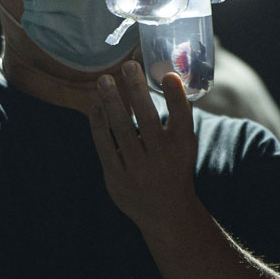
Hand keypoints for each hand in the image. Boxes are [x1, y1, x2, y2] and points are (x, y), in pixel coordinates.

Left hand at [88, 60, 198, 236]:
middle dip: (136, 90)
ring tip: (103, 79)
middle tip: (127, 65)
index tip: (168, 74)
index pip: (182, 117)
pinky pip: (105, 146)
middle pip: (148, 119)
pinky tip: (95, 105)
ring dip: (112, 101)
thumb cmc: (174, 165)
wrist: (166, 213)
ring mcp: (138, 171)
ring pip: (122, 130)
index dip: (176, 96)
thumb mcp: (184, 143)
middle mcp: (163, 159)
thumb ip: (177, 113)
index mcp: (183, 147)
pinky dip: (99, 124)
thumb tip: (164, 72)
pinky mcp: (117, 179)